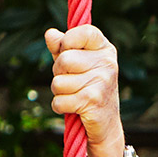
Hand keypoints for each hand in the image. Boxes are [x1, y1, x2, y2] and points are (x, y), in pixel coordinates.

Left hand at [45, 23, 126, 156]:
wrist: (106, 125)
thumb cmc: (88, 89)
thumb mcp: (76, 64)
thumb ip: (62, 47)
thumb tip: (50, 34)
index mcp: (105, 50)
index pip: (84, 31)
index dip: (68, 40)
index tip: (67, 51)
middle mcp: (107, 63)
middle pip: (64, 59)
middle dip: (59, 73)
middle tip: (71, 81)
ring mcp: (102, 82)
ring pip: (58, 82)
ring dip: (59, 92)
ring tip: (74, 96)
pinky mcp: (93, 101)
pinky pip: (59, 100)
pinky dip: (60, 106)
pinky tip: (74, 108)